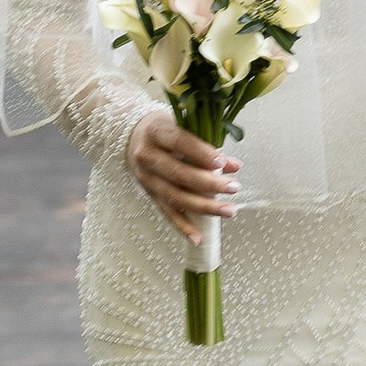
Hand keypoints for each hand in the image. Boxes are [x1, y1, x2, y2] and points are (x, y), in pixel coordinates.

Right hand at [128, 108, 237, 245]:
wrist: (131, 137)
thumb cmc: (165, 130)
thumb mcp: (183, 127)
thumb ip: (207, 145)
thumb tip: (233, 166)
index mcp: (155, 132)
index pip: (179, 141)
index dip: (200, 153)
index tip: (221, 162)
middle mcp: (147, 156)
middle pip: (178, 173)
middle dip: (209, 183)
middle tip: (234, 188)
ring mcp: (146, 178)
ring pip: (175, 197)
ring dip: (204, 206)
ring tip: (228, 211)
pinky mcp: (149, 194)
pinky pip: (166, 213)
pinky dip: (183, 227)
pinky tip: (198, 238)